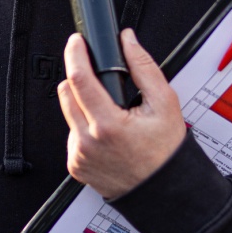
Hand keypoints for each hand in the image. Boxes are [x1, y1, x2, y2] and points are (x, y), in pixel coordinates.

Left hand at [57, 29, 186, 200]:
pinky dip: (83, 127)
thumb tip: (128, 42)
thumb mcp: (164, 104)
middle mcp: (88, 142)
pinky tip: (105, 133)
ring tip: (109, 112)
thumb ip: (144, 67)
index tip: (76, 43)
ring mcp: (79, 155)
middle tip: (99, 80)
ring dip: (81, 104)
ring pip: (67, 113)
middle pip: (66, 93)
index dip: (75, 54)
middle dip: (79, 78)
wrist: (163, 190)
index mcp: (108, 125)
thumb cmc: (165, 153)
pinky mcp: (75, 165)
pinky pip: (71, 135)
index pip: (79, 79)